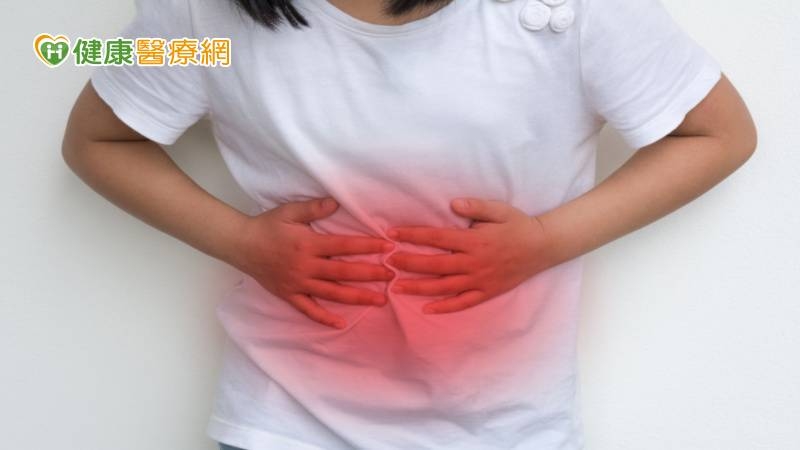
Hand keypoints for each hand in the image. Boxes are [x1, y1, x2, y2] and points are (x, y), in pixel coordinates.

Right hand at [230, 197, 395, 328]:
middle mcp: (306, 266)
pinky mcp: (289, 295)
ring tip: (379, 301)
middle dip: (370, 274)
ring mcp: (298, 284)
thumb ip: (314, 208)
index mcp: (308, 244)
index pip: (344, 245)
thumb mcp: (290, 211)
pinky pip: (309, 310)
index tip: (388, 247)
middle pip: (343, 272)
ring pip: (332, 293)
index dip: (367, 246)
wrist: (240, 244)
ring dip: (357, 297)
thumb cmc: (267, 226)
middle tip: (392, 276)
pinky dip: (324, 318)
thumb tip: (336, 202)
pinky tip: (341, 324)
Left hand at [386, 198, 553, 313]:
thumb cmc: (518, 225)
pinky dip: (445, 307)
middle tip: (387, 261)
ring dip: (418, 288)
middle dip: (408, 263)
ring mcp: (480, 280)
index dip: (412, 235)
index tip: (392, 234)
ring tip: (396, 287)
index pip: (436, 237)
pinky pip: (463, 303)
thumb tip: (452, 204)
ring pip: (444, 287)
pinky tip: (427, 309)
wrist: (543, 247)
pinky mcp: (487, 293)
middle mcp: (474, 263)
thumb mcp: (498, 209)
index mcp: (474, 240)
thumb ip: (475, 207)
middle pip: (434, 265)